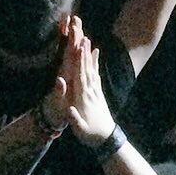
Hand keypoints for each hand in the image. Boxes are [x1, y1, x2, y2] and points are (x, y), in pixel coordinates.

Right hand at [56, 15, 115, 143]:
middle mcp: (90, 91)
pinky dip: (95, 62)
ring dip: (89, 54)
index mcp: (84, 98)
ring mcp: (95, 90)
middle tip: (82, 36)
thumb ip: (75, 119)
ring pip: (92, 68)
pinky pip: (96, 73)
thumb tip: (69, 110)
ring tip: (88, 39)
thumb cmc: (90, 134)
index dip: (79, 62)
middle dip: (84, 53)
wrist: (106, 138)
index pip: (80, 76)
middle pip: (86, 68)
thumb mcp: (80, 130)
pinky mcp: (98, 92)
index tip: (78, 48)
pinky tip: (96, 52)